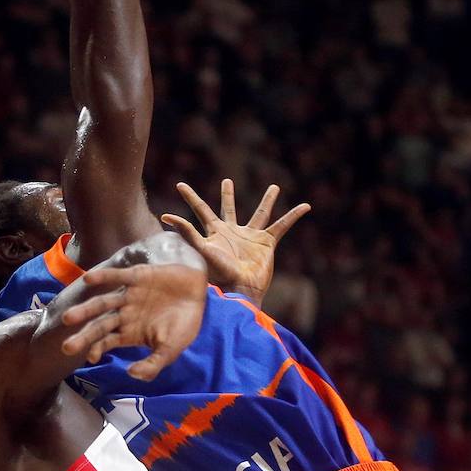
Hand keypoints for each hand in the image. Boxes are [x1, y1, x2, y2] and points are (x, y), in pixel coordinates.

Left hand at [60, 261, 204, 380]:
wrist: (197, 293)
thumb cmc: (183, 324)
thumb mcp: (171, 350)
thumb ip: (153, 365)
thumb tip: (132, 374)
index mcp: (128, 332)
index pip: (106, 341)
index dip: (96, 348)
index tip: (90, 357)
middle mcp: (123, 314)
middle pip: (99, 325)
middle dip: (83, 336)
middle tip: (66, 347)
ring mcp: (128, 295)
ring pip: (103, 303)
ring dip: (86, 310)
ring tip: (68, 318)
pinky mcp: (136, 276)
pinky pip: (117, 276)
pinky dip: (104, 277)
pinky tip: (88, 279)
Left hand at [162, 179, 309, 305]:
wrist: (241, 289)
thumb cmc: (219, 273)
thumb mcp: (201, 249)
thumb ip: (186, 232)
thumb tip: (164, 216)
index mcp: (215, 232)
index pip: (200, 209)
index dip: (190, 197)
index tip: (179, 184)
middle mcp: (232, 232)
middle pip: (228, 208)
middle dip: (227, 195)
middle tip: (227, 181)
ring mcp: (250, 237)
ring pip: (260, 213)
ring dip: (268, 200)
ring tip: (274, 187)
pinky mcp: (267, 243)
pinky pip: (282, 226)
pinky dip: (293, 216)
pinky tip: (305, 206)